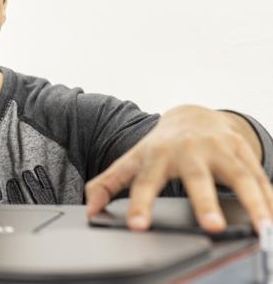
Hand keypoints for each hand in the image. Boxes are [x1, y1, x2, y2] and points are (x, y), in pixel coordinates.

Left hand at [85, 105, 272, 232]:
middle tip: (212, 226)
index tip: (138, 226)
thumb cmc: (158, 146)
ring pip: (239, 177)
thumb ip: (108, 184)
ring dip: (253, 203)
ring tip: (263, 229)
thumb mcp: (131, 161)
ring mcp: (218, 150)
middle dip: (204, 202)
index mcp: (157, 156)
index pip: (145, 182)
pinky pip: (259, 177)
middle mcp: (188, 151)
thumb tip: (90, 211)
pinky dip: (269, 198)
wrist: (190, 117)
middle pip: (197, 178)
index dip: (140, 204)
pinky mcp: (242, 152)